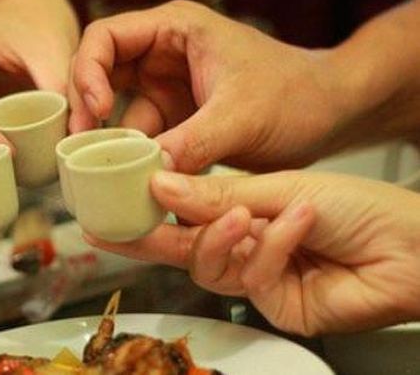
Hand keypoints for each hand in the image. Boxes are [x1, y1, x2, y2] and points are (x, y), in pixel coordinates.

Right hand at [70, 0, 344, 172]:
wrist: (331, 117)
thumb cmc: (296, 95)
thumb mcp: (242, 116)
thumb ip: (192, 143)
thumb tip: (144, 178)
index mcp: (175, 29)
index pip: (105, 37)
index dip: (87, 72)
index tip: (94, 113)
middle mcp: (163, 55)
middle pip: (99, 75)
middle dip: (86, 111)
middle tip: (78, 151)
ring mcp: (168, 89)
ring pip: (118, 114)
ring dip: (110, 144)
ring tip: (101, 177)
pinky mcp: (177, 121)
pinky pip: (142, 140)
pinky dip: (135, 162)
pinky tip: (131, 186)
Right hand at [87, 170, 419, 335]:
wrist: (411, 242)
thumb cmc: (355, 205)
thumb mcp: (279, 186)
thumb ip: (215, 196)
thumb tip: (158, 187)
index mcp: (239, 215)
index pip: (179, 221)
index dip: (140, 222)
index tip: (102, 218)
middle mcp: (243, 249)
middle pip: (183, 250)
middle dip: (154, 239)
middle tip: (130, 223)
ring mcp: (259, 279)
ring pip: (210, 269)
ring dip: (223, 238)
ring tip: (245, 216)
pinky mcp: (277, 305)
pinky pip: (254, 277)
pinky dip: (273, 246)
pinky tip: (295, 221)